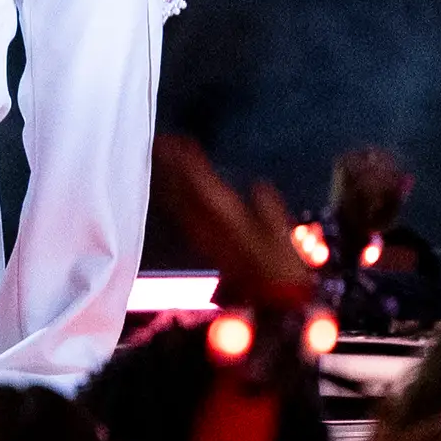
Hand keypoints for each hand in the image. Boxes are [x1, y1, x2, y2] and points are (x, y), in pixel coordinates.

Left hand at [151, 134, 309, 309]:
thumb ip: (268, 205)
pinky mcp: (202, 243)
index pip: (200, 182)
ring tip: (159, 159)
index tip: (176, 140)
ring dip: (168, 180)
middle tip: (159, 143)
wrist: (268, 299)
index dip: (186, 161)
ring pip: (178, 201)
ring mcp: (202, 235)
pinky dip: (174, 197)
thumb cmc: (279, 265)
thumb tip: (258, 186)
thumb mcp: (281, 231)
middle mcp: (207, 224)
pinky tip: (171, 189)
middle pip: (181, 190)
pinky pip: (182, 213)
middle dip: (169, 166)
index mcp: (228, 216)